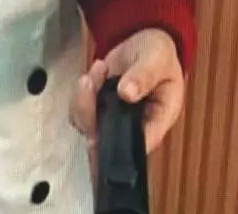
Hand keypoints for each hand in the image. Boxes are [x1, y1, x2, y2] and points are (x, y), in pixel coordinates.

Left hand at [71, 28, 185, 169]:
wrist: (143, 45)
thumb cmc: (158, 56)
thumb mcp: (158, 58)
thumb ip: (145, 75)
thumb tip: (127, 93)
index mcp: (157, 121)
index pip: (138, 144)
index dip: (119, 143)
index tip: (102, 122)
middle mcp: (133, 129)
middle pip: (106, 141)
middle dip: (91, 115)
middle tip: (92, 81)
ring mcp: (113, 124)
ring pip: (87, 127)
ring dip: (84, 99)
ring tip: (100, 68)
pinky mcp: (97, 115)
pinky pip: (79, 114)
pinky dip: (80, 93)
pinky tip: (96, 72)